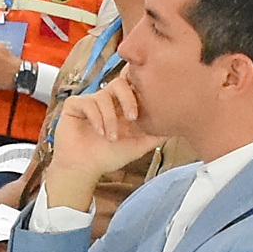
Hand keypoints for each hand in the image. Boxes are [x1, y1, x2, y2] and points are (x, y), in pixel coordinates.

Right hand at [40, 72, 156, 192]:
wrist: (83, 169)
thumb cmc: (108, 157)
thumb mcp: (138, 146)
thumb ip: (156, 136)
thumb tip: (177, 127)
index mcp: (122, 106)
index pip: (132, 86)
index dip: (138, 87)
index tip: (144, 104)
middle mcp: (107, 100)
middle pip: (120, 82)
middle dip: (128, 99)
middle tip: (132, 117)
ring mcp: (90, 101)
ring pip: (104, 96)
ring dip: (110, 118)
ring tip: (110, 137)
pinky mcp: (75, 105)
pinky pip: (88, 102)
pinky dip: (96, 118)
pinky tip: (99, 132)